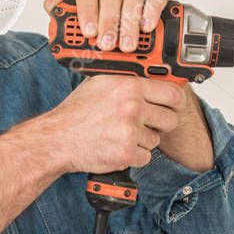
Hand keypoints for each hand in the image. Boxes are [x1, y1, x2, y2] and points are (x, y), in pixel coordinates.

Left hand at [42, 0, 172, 52]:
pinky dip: (152, 10)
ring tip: (127, 45)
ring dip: (129, 24)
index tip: (89, 32)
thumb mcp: (81, 20)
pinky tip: (147, 26)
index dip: (87, 11)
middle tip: (108, 44)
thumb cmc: (106, 22)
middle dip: (109, 22)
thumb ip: (62, 9)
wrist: (134, 30)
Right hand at [45, 75, 184, 172]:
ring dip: (142, 141)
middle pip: (170, 119)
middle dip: (161, 124)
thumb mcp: (101, 84)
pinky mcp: (126, 153)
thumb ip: (127, 81)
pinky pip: (145, 157)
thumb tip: (153, 76)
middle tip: (147, 125)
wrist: (57, 138)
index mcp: (129, 86)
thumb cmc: (76, 112)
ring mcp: (130, 131)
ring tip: (120, 135)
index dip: (176, 102)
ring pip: (155, 140)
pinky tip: (117, 147)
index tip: (175, 106)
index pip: (173, 93)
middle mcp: (132, 106)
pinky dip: (133, 156)